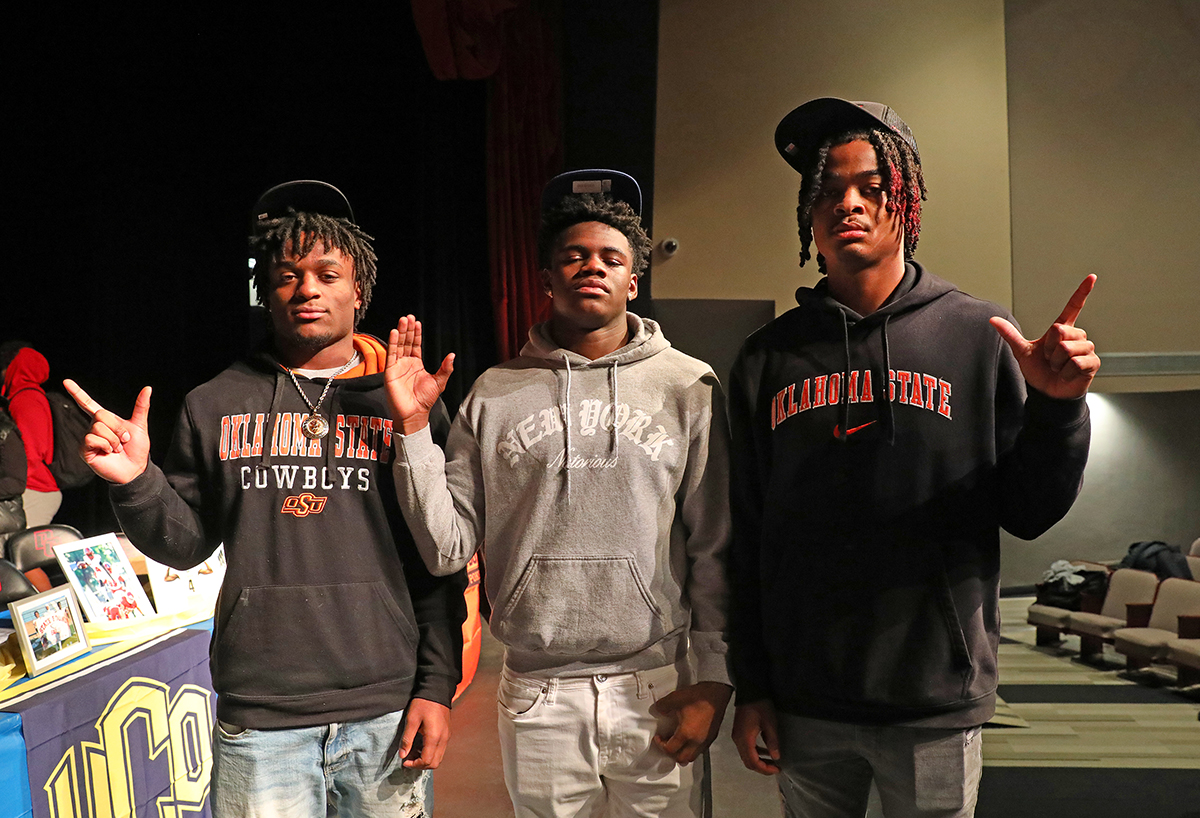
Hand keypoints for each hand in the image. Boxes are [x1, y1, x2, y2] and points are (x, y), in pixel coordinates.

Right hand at [62, 379, 151, 484]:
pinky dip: (105, 445)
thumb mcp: (140, 425)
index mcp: (105, 420)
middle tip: (124, 440)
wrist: (135, 468)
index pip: (88, 403)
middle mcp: (94, 427)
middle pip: (101, 415)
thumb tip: (148, 388)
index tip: (66, 381)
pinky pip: (92, 439)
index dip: (77, 392)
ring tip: (117, 448)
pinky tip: (108, 452)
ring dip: (114, 439)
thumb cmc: (136, 449)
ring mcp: (88, 438)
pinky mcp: (84, 449)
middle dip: (118, 428)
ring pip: (98, 427)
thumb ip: (141, 407)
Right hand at [385, 315, 454, 434]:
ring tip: (402, 320)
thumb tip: (452, 355)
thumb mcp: (439, 382)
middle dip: (408, 329)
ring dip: (400, 332)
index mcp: (416, 364)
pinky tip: (394, 333)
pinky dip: (392, 343)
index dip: (416, 334)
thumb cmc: (425, 399)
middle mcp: (406, 363)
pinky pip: (391, 355)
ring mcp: (397, 366)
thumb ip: (445, 368)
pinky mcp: (390, 371)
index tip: (417, 322)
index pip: (415, 345)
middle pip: (406, 342)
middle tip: (408, 316)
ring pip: (398, 345)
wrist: (415, 413)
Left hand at [398, 697, 450, 769]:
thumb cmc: (423, 704)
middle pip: (434, 763)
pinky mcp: (447, 733)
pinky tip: (422, 746)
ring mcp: (447, 737)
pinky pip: (441, 750)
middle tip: (409, 759)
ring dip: (426, 760)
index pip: (426, 761)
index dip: (414, 764)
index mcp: (434, 737)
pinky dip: (431, 753)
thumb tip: (402, 755)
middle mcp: (443, 740)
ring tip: (415, 752)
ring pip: (439, 758)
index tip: (404, 761)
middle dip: (421, 765)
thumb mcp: (411, 720)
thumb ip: (407, 739)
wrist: (437, 690)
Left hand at [650, 681, 731, 764]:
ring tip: (678, 742)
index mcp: (686, 734)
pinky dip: (692, 748)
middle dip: (672, 753)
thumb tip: (659, 710)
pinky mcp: (712, 737)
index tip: (658, 738)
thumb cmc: (700, 697)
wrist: (716, 692)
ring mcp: (706, 740)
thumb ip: (663, 706)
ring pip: (693, 756)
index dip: (660, 745)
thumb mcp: (675, 698)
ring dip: (683, 753)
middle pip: (682, 758)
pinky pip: (700, 750)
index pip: (670, 749)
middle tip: (667, 743)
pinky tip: (690, 737)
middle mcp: (697, 741)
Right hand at [731, 700, 780, 774]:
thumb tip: (776, 757)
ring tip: (773, 761)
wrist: (749, 691)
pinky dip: (755, 753)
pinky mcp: (738, 732)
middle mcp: (738, 740)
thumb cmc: (760, 706)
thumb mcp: (770, 724)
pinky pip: (745, 749)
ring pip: (746, 756)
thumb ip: (773, 742)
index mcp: (745, 739)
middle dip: (762, 768)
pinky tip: (766, 750)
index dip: (765, 769)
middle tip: (775, 768)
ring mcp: (737, 736)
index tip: (777, 769)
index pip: (753, 762)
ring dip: (758, 761)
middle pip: (748, 762)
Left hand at [990, 275, 1099, 399]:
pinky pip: (1076, 363)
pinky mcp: (1092, 363)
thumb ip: (1010, 334)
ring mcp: (1086, 349)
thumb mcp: (1022, 351)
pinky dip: (1066, 373)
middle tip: (1050, 360)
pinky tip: (1067, 376)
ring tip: (1058, 368)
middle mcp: (1077, 336)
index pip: (1073, 307)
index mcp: (1062, 330)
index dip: (1082, 292)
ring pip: (1068, 349)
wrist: (1047, 392)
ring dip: (1057, 363)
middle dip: (1050, 349)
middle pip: (1061, 332)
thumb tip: (993, 320)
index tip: (1091, 277)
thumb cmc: (1038, 370)